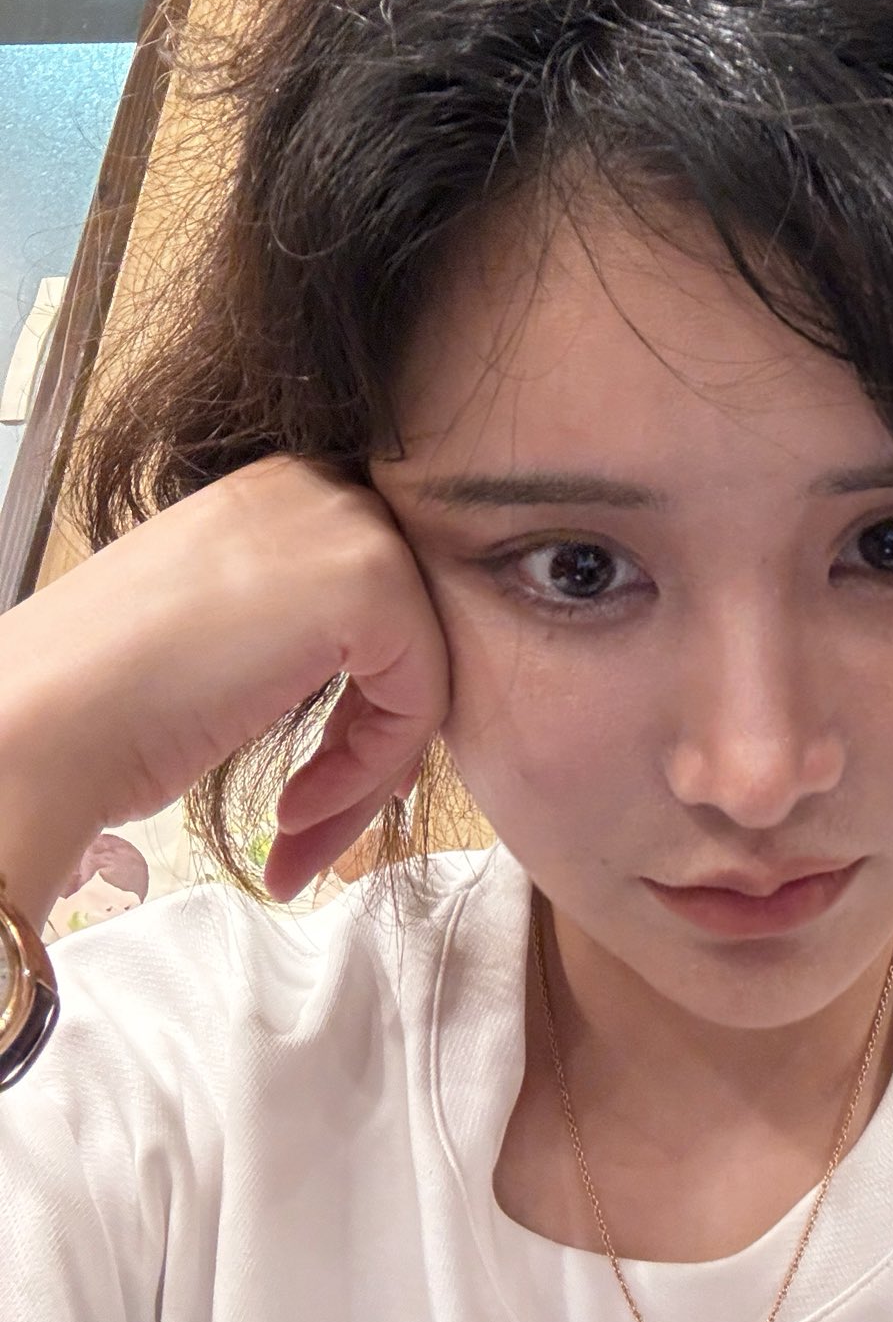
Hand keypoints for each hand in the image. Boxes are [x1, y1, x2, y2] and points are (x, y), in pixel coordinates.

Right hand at [0, 455, 449, 915]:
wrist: (41, 726)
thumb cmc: (103, 702)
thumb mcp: (220, 633)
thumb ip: (299, 628)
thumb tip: (378, 684)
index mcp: (272, 492)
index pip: (373, 601)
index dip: (358, 704)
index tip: (312, 784)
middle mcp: (313, 487)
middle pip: (408, 632)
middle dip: (370, 744)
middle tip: (311, 820)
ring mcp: (345, 524)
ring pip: (421, 669)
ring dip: (364, 773)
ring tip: (296, 834)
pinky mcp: (370, 579)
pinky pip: (421, 694)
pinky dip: (368, 771)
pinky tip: (293, 810)